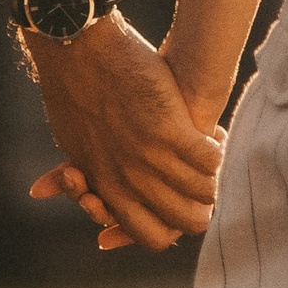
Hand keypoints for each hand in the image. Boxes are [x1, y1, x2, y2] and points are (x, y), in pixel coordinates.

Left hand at [25, 15, 223, 253]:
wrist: (75, 50)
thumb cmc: (71, 93)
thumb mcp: (72, 144)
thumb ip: (86, 177)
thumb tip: (89, 194)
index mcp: (107, 188)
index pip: (149, 236)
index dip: (167, 227)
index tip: (170, 206)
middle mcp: (132, 182)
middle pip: (185, 221)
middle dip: (198, 208)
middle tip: (198, 184)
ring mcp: (153, 157)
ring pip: (204, 192)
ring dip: (210, 177)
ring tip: (209, 158)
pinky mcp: (172, 129)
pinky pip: (210, 159)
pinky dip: (216, 150)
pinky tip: (213, 136)